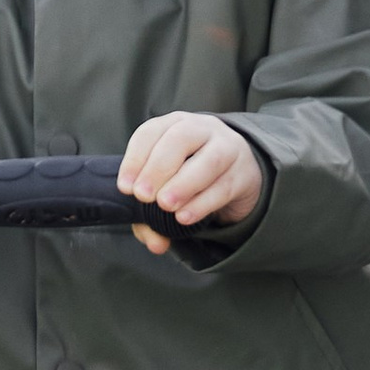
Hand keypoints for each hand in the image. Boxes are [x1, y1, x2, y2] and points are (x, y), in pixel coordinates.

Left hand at [118, 111, 265, 255]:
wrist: (239, 174)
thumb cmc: (191, 176)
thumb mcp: (167, 186)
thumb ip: (151, 216)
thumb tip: (154, 243)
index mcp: (174, 125)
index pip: (151, 132)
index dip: (135, 159)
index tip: (125, 187)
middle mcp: (202, 129)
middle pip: (180, 139)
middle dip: (157, 168)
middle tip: (142, 196)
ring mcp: (228, 148)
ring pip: (208, 161)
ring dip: (183, 184)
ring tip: (165, 205)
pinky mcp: (244, 173)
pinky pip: (224, 186)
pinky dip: (203, 203)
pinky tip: (185, 217)